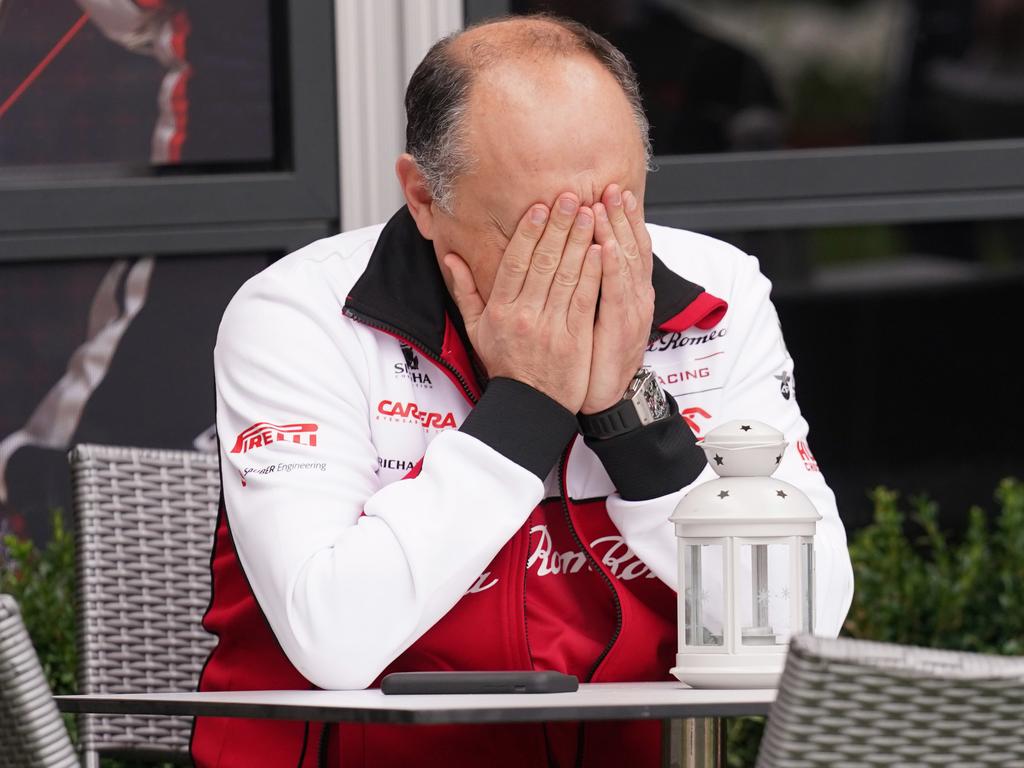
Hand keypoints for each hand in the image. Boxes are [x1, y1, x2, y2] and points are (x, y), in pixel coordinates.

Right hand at [444, 194, 603, 412]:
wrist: (530, 405)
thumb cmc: (506, 365)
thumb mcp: (476, 330)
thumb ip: (465, 291)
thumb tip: (451, 258)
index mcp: (500, 310)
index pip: (515, 262)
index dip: (529, 232)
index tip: (540, 207)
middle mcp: (524, 316)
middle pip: (543, 262)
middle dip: (559, 226)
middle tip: (572, 197)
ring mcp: (551, 328)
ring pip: (567, 276)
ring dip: (580, 241)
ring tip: (591, 214)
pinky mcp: (575, 339)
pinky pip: (584, 300)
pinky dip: (593, 273)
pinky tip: (601, 250)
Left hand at [580, 184, 654, 413]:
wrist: (607, 397)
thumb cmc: (598, 358)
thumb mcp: (602, 318)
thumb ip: (597, 287)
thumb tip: (589, 257)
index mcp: (629, 292)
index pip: (628, 247)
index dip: (622, 219)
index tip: (612, 193)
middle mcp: (635, 297)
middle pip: (630, 247)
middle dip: (620, 216)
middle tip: (611, 187)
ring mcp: (631, 311)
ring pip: (625, 263)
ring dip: (616, 232)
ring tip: (605, 205)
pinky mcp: (621, 327)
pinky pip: (616, 292)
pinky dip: (612, 268)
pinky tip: (606, 246)